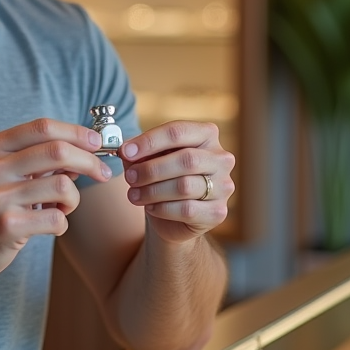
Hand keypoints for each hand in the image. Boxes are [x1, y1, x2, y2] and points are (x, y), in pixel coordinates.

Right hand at [0, 118, 111, 286]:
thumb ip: (30, 159)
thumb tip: (80, 151)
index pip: (42, 127)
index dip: (76, 132)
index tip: (97, 142)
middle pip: (58, 151)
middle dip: (90, 161)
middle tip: (103, 173)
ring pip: (63, 185)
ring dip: (74, 199)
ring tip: (63, 208)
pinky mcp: (8, 226)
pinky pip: (57, 219)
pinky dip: (62, 223)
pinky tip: (51, 226)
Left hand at [119, 121, 234, 243]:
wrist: (175, 217)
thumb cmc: (164, 179)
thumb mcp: (150, 160)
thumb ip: (140, 153)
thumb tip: (126, 150)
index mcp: (206, 135)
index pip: (178, 131)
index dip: (149, 141)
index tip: (125, 151)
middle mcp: (221, 158)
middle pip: (185, 160)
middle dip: (151, 169)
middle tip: (129, 177)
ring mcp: (224, 186)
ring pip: (184, 186)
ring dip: (152, 191)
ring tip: (133, 195)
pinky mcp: (218, 212)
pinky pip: (186, 209)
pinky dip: (162, 209)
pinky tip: (151, 207)